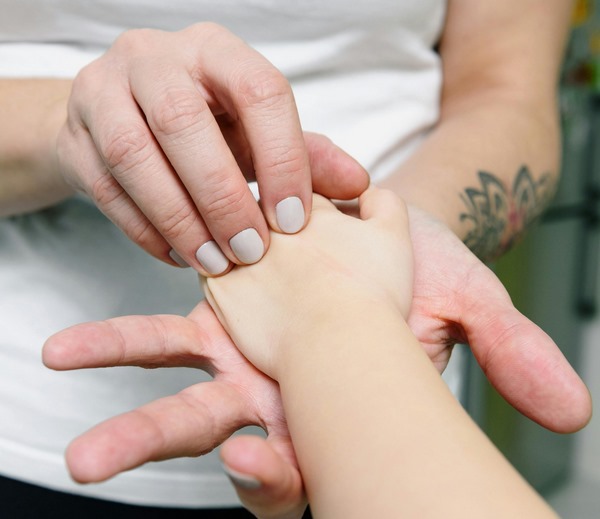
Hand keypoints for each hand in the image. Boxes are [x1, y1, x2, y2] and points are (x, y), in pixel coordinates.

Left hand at [43, 196, 591, 518]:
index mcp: (333, 407)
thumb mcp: (466, 303)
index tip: (259, 463)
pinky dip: (129, 342)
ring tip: (55, 378)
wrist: (376, 224)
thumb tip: (570, 413)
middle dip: (155, 447)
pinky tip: (75, 348)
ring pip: (174, 392)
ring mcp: (237, 358)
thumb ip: (508, 353)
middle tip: (90, 465)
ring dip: (118, 402)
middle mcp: (278, 396)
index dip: (279, 476)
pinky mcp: (212, 315)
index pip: (301, 468)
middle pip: (217, 438)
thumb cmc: (419, 269)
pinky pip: (165, 337)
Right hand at [57, 22, 367, 273]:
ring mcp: (103, 90)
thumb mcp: (258, 135)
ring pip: (134, 154)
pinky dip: (146, 230)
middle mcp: (154, 57)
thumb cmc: (207, 129)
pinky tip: (179, 256)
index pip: (259, 89)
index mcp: (216, 50)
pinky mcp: (73, 134)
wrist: (122, 120)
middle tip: (251, 252)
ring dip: (180, 219)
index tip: (294, 222)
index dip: (283, 157)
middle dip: (222, 196)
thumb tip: (359, 185)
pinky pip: (105, 188)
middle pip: (184, 121)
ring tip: (215, 263)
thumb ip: (306, 156)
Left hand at [204, 188, 412, 377]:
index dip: (299, 204)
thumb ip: (382, 203)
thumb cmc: (372, 293)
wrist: (342, 342)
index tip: (305, 224)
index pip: (292, 187)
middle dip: (266, 224)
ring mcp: (240, 256)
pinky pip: (212, 275)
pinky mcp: (221, 292)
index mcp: (305, 205)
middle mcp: (267, 225)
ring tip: (259, 275)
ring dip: (237, 250)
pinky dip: (223, 280)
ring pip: (228, 240)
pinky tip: (243, 294)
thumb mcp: (393, 235)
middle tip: (281, 249)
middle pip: (257, 212)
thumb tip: (368, 191)